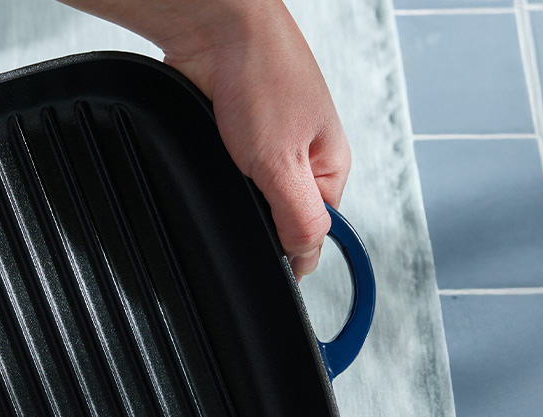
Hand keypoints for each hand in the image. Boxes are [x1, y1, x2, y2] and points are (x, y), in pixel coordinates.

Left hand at [59, 0, 349, 279]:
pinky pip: (227, 168)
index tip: (263, 255)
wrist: (216, 28)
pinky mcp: (236, 132)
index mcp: (330, 166)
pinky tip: (211, 152)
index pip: (315, 232)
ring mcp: (269, 142)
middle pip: (279, 214)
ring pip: (249, 192)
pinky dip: (216, 165)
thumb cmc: (262, 75)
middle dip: (255, 213)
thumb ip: (298, 218)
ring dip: (232, 187)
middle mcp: (303, 155)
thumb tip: (306, 261)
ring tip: (226, 162)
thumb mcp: (283, 165)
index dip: (287, 249)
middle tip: (240, 192)